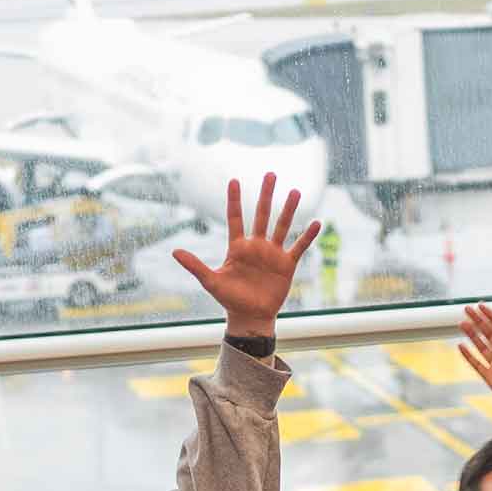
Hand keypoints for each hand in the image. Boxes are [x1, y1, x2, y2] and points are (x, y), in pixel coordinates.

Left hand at [171, 173, 321, 339]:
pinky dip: (308, 236)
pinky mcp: (286, 265)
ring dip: (288, 210)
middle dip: (265, 195)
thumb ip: (195, 265)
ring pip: (282, 226)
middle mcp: (256, 246)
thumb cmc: (229, 299)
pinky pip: (299, 247)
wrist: (250, 316)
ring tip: (295, 191)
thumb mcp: (211, 282)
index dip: (234, 199)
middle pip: (262, 215)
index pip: (235, 218)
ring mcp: (273, 254)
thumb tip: (174, 252)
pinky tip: (317, 223)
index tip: (234, 180)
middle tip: (270, 174)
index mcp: (238, 247)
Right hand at [456, 304, 491, 448]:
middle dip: (478, 321)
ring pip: (481, 345)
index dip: (491, 315)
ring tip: (462, 324)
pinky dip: (469, 356)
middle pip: (488, 333)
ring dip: (472, 334)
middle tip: (467, 310)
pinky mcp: (490, 377)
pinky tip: (462, 346)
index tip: (481, 306)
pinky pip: (476, 364)